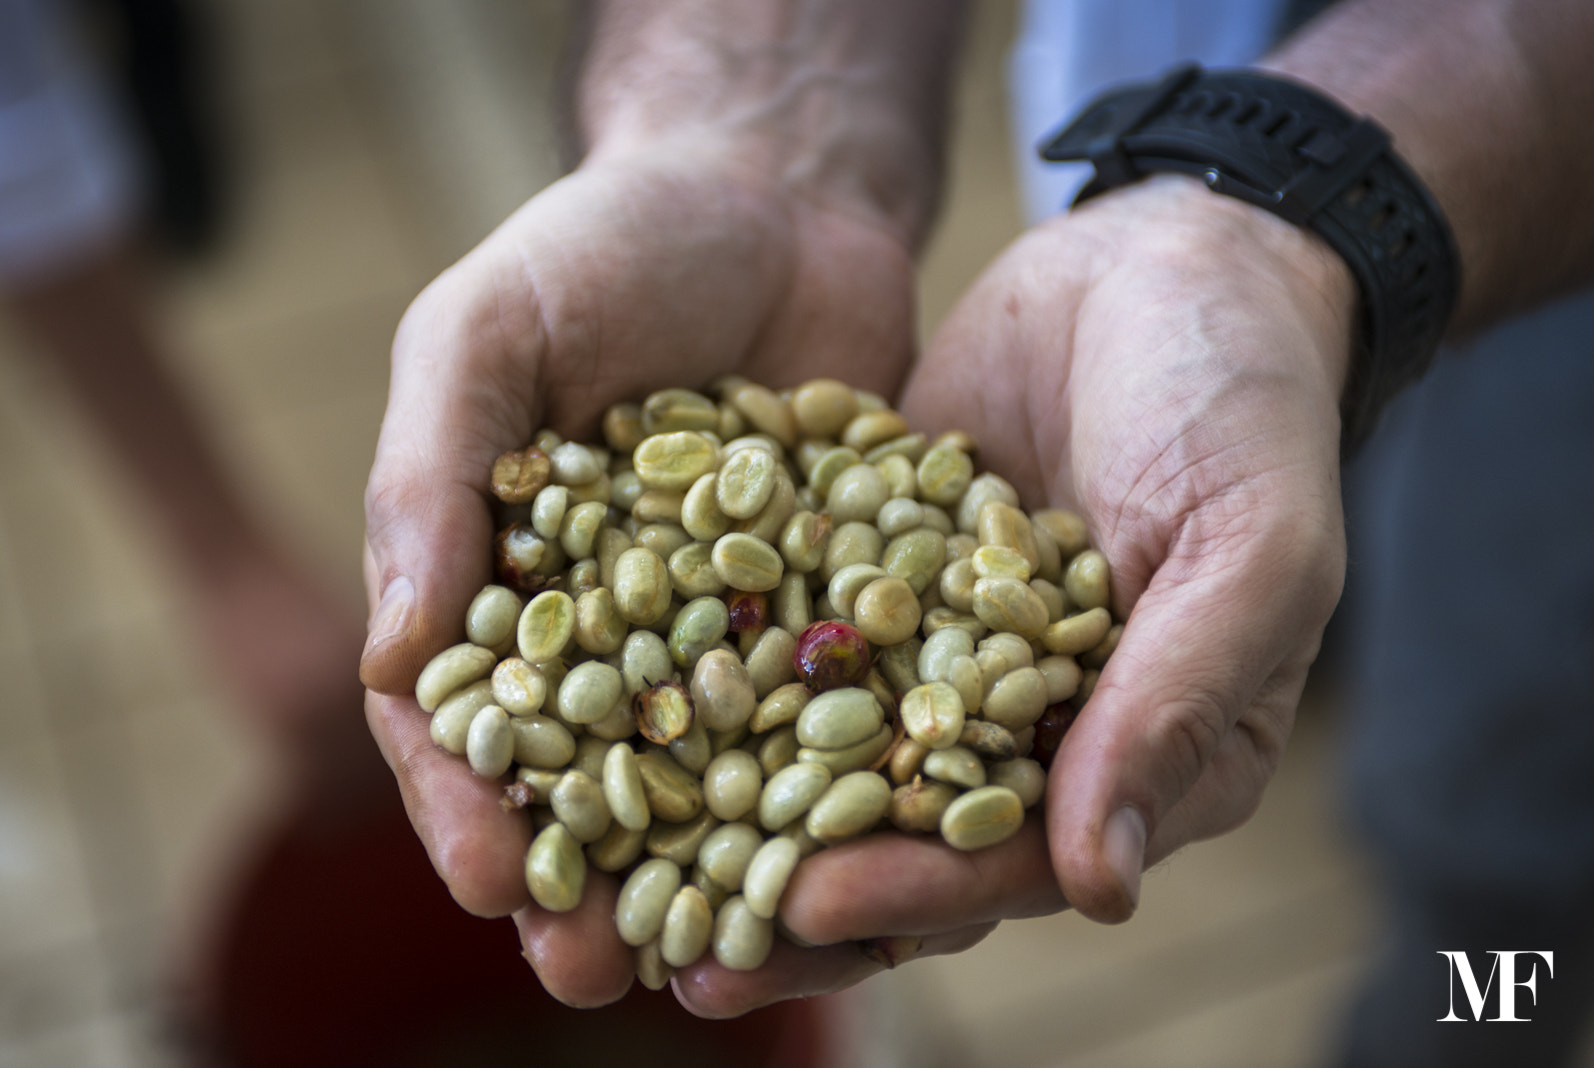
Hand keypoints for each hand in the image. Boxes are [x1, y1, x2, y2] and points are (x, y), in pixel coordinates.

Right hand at [358, 139, 918, 1005]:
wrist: (776, 190)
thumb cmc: (604, 247)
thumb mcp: (484, 332)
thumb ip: (430, 478)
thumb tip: (386, 656)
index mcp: (507, 587)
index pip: (470, 721)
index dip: (467, 808)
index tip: (491, 880)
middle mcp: (621, 632)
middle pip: (598, 785)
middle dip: (594, 885)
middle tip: (597, 975)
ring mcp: (737, 632)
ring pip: (725, 784)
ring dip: (725, 881)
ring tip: (737, 968)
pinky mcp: (846, 614)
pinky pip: (850, 718)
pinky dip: (858, 794)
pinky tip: (875, 867)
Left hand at [669, 176, 1355, 1015]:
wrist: (1167, 256)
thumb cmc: (1244, 402)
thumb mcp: (1248, 544)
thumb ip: (1179, 702)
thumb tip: (1101, 883)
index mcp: (1141, 751)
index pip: (1016, 855)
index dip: (918, 891)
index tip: (811, 907)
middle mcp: (1029, 724)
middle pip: (905, 839)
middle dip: (797, 899)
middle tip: (687, 959)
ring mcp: (939, 653)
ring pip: (829, 763)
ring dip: (735, 825)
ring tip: (622, 875)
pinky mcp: (869, 579)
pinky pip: (789, 641)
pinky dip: (715, 679)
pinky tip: (620, 702)